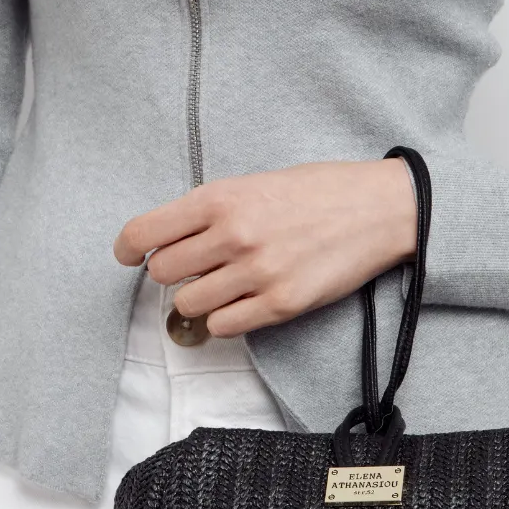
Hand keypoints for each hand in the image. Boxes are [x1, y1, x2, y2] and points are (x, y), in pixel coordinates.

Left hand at [114, 158, 417, 335]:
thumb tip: (170, 240)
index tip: (130, 256)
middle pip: (163, 273)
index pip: (144, 233)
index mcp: (221, 198)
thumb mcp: (256, 182)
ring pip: (189, 304)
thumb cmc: (321, 191)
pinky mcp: (280, 304)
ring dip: (199, 298)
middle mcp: (233, 235)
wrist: (380, 208)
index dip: (128, 249)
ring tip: (224, 285)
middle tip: (194, 268)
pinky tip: (242, 302)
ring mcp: (256, 273)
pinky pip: (223, 326)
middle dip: (172, 273)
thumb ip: (212, 209)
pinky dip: (225, 318)